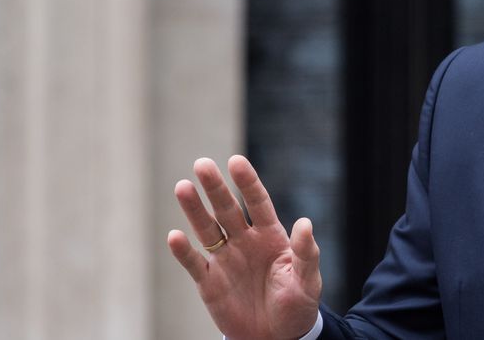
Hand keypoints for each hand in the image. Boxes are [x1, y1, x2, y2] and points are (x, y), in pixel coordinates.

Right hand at [168, 155, 321, 339]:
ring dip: (194, 210)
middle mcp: (244, 242)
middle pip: (227, 210)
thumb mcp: (308, 279)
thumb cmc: (297, 304)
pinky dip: (183, 251)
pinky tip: (175, 236)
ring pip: (206, 229)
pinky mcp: (209, 283)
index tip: (236, 161)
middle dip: (215, 188)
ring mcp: (225, 260)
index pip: (258, 202)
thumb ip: (306, 252)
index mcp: (271, 236)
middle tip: (202, 164)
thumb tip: (305, 223)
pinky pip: (194, 264)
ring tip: (182, 187)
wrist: (278, 337)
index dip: (247, 183)